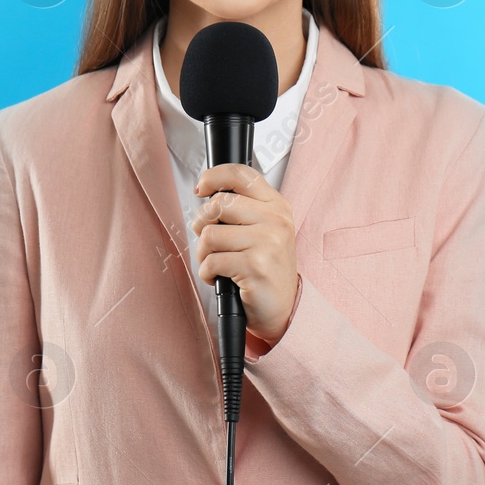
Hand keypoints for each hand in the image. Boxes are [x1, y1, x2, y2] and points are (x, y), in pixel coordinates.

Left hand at [190, 163, 298, 346]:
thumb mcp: (263, 231)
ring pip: (210, 235)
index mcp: (276, 206)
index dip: (214, 176)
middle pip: (218, 204)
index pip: (241, 175)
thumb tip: (206, 195)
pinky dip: (207, 273)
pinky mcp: (255, 266)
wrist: (284, 309)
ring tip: (217, 263)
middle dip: (202, 224)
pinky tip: (220, 278)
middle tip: (209, 241)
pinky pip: (211, 262)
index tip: (201, 188)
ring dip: (203, 253)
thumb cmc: (266, 270)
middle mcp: (276, 220)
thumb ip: (242, 210)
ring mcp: (268, 243)